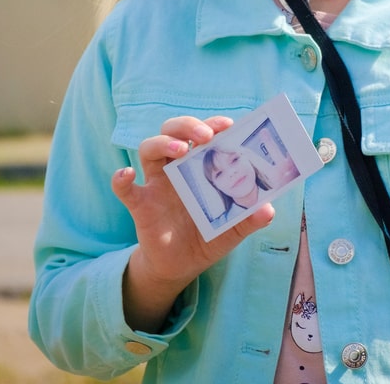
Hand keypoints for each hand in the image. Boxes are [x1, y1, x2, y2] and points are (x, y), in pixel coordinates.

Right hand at [111, 116, 274, 330]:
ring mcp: (156, 184)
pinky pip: (125, 189)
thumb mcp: (235, 228)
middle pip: (173, 131)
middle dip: (188, 125)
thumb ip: (251, 218)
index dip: (213, 124)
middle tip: (205, 136)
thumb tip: (268, 209)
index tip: (228, 125)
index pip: (203, 134)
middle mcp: (177, 168)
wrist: (182, 266)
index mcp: (200, 166)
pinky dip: (121, 179)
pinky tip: (127, 174)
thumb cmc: (209, 235)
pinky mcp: (141, 205)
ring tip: (180, 150)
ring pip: (150, 148)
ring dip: (163, 143)